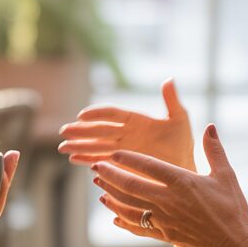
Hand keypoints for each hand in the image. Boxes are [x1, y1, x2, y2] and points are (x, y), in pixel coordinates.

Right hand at [58, 79, 194, 170]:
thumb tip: (168, 79)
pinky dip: (87, 159)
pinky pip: (101, 160)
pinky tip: (74, 160)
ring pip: (96, 145)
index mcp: (136, 120)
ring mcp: (121, 149)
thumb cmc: (183, 143)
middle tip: (64, 132)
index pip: (112, 114)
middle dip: (81, 131)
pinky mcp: (121, 164)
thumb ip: (172, 101)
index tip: (82, 116)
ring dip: (79, 146)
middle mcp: (125, 133)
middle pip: (99, 130)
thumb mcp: (180, 120)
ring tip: (63, 147)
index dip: (97, 114)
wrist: (184, 168)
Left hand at [91, 125, 247, 246]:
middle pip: (131, 186)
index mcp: (182, 182)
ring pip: (129, 207)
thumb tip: (210, 127)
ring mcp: (164, 219)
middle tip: (96, 167)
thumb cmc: (232, 207)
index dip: (127, 158)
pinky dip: (123, 220)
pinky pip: (138, 227)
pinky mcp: (164, 235)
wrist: (233, 244)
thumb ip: (214, 150)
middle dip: (110, 176)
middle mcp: (168, 200)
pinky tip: (114, 215)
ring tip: (99, 190)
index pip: (148, 166)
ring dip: (112, 197)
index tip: (112, 153)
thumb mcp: (226, 175)